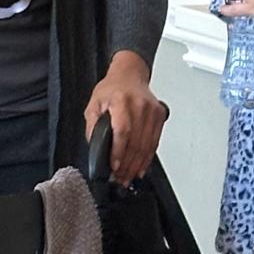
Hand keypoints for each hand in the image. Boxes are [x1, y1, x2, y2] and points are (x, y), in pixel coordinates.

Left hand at [83, 51, 167, 185]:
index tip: (115, 166)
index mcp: (121, 101)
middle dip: (127, 165)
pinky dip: (147, 158)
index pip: (123, 131)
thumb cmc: (112, 89)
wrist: (130, 75)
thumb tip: (95, 147)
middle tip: (119, 178)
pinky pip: (155, 142)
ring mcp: (152, 111)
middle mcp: (140, 106)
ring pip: (147, 145)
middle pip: (136, 142)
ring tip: (128, 177)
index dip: (119, 152)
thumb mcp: (94, 104)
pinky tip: (140, 167)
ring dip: (137, 165)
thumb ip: (93, 125)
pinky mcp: (160, 116)